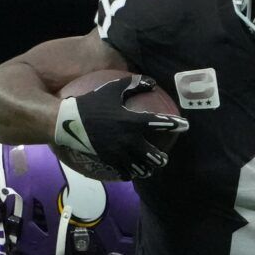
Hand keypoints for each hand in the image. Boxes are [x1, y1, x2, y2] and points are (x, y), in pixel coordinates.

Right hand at [52, 75, 185, 179]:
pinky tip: (132, 173)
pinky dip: (131, 173)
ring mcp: (119, 152)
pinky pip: (125, 172)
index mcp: (132, 121)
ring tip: (150, 168)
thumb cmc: (93, 103)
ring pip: (140, 168)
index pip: (160, 123)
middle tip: (163, 157)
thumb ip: (134, 84)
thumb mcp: (113, 89)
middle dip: (161, 158)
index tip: (185, 125)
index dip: (175, 124)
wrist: (70, 122)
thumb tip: (151, 81)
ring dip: (147, 168)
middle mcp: (129, 139)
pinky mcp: (109, 160)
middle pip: (153, 156)